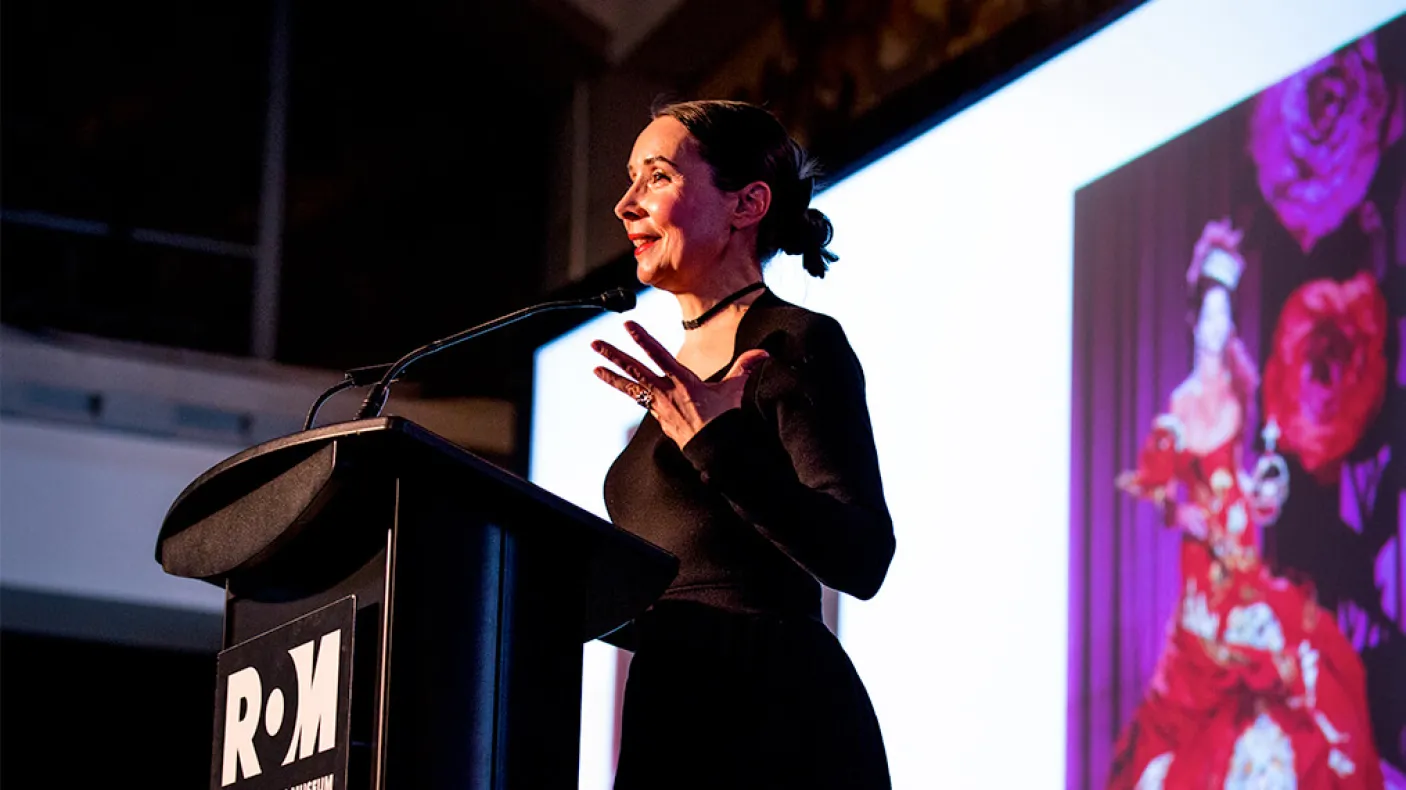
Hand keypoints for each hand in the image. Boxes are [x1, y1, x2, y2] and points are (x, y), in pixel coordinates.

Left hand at [592, 320, 769, 447]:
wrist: (717, 452)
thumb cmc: (726, 421)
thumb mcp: (736, 391)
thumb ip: (745, 368)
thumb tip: (762, 353)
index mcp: (683, 383)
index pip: (659, 355)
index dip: (642, 339)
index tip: (627, 326)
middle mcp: (667, 394)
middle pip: (635, 370)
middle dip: (615, 355)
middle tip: (595, 344)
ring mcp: (661, 408)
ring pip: (632, 388)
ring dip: (612, 377)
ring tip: (594, 368)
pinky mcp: (661, 420)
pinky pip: (641, 403)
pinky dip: (631, 393)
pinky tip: (623, 387)